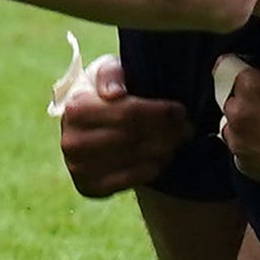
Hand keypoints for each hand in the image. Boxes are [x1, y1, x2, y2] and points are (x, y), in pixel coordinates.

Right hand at [49, 47, 194, 198]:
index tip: (180, 110)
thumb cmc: (101, 95)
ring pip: (135, 160)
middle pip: (135, 138)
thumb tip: (114, 93)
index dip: (160, 112)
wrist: (85, 128)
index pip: (129, 113)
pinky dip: (153, 169)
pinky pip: (131, 181)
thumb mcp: (104, 72)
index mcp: (76, 109)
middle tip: (187, 128)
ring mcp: (78, 167)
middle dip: (167, 132)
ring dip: (164, 151)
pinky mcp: (89, 187)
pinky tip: (162, 157)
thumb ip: (111, 74)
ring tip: (177, 141)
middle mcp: (72, 141)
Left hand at [215, 64, 259, 201]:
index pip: (226, 66)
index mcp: (251, 88)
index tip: (249, 73)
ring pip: (232, 124)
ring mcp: (236, 143)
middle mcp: (235, 114)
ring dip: (245, 123)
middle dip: (245, 97)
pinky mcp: (241, 166)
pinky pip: (241, 147)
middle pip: (229, 97)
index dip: (239, 69)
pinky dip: (251, 145)